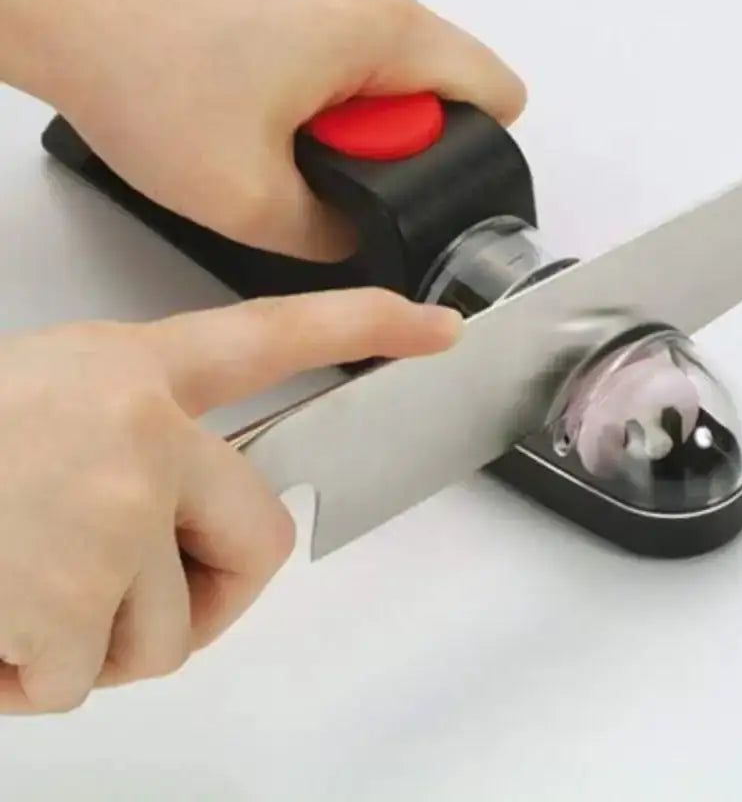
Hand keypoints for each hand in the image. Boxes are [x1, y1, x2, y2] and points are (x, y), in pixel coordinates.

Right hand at [0, 289, 459, 713]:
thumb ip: (139, 443)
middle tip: (111, 584)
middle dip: (200, 588)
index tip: (437, 328)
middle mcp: (140, 428)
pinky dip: (27, 675)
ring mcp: (112, 512)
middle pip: (257, 539)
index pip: (278, 334)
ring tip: (14, 585)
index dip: (368, 324)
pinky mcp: (69, 598)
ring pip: (169, 629)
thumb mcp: (48, 404)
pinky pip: (86, 678)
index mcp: (131, 369)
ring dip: (94, 636)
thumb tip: (188, 522)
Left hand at [8, 0, 525, 259]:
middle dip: (391, 132)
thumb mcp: (251, 206)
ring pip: (397, 54)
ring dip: (357, 102)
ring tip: (278, 116)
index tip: (388, 170)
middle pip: (441, 77)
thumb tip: (362, 233)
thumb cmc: (145, 85)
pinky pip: (355, 27)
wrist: (66, 13)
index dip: (465, 151)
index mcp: (381, 23)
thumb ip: (334, 239)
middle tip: (310, 150)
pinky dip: (329, 66)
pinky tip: (263, 84)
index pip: (495, 91)